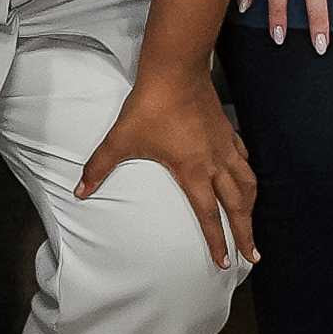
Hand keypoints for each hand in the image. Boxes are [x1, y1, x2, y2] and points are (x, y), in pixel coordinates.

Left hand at [80, 59, 257, 272]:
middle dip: (245, 232)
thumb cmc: (149, 107)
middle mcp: (214, 163)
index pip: (209, 216)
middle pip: (237, 205)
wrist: (175, 70)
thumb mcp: (120, 140)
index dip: (218, 242)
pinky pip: (243, 157)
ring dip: (251, 205)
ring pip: (247, 182)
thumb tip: (79, 193)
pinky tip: (246, 177)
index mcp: (192, 173)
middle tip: (253, 255)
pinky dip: (247, 173)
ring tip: (253, 221)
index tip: (225, 263)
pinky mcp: (227, 129)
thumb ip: (99, 168)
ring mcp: (224, 146)